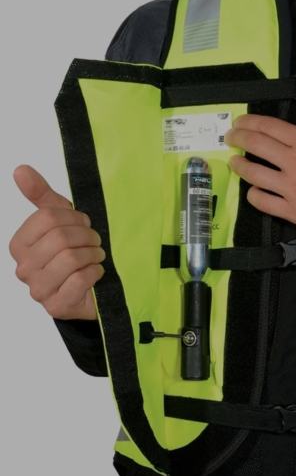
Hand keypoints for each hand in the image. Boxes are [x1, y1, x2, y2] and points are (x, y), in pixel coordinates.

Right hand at [9, 165, 104, 320]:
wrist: (92, 288)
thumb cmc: (75, 251)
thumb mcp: (62, 220)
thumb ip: (41, 195)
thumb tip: (20, 169)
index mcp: (19, 245)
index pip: (48, 218)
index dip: (74, 217)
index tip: (84, 224)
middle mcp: (23, 268)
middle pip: (60, 238)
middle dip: (87, 236)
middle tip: (94, 241)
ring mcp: (38, 290)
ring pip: (70, 258)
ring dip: (93, 254)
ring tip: (96, 256)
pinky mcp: (57, 306)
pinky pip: (81, 279)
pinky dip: (96, 272)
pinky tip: (96, 273)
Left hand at [224, 68, 295, 244]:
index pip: (269, 127)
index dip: (250, 122)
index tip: (240, 121)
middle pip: (256, 147)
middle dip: (238, 139)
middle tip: (230, 137)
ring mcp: (293, 190)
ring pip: (254, 175)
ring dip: (241, 166)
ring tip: (235, 162)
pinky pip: (264, 204)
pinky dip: (254, 195)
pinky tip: (254, 191)